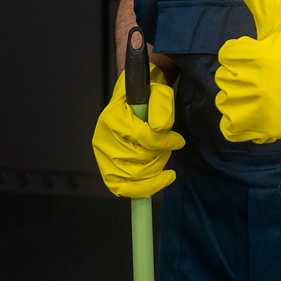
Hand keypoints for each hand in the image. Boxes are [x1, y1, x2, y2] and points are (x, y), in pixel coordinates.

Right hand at [92, 65, 184, 197]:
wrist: (132, 103)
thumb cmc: (145, 98)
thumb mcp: (158, 91)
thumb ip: (161, 104)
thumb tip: (160, 128)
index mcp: (112, 117)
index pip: (142, 137)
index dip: (164, 142)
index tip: (178, 140)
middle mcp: (103, 139)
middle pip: (139, 159)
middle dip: (161, 155)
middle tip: (168, 147)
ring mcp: (103, 158)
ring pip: (135, 176)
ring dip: (156, 169)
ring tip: (162, 157)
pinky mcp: (107, 172)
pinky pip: (122, 189)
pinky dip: (144, 189)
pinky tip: (161, 179)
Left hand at [215, 0, 280, 143]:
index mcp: (247, 55)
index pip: (229, 52)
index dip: (248, 52)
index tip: (269, 56)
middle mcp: (243, 83)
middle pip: (227, 76)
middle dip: (245, 74)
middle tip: (271, 75)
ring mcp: (249, 109)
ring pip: (226, 101)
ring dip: (241, 97)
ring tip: (265, 93)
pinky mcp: (255, 129)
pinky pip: (231, 127)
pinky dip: (239, 122)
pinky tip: (256, 112)